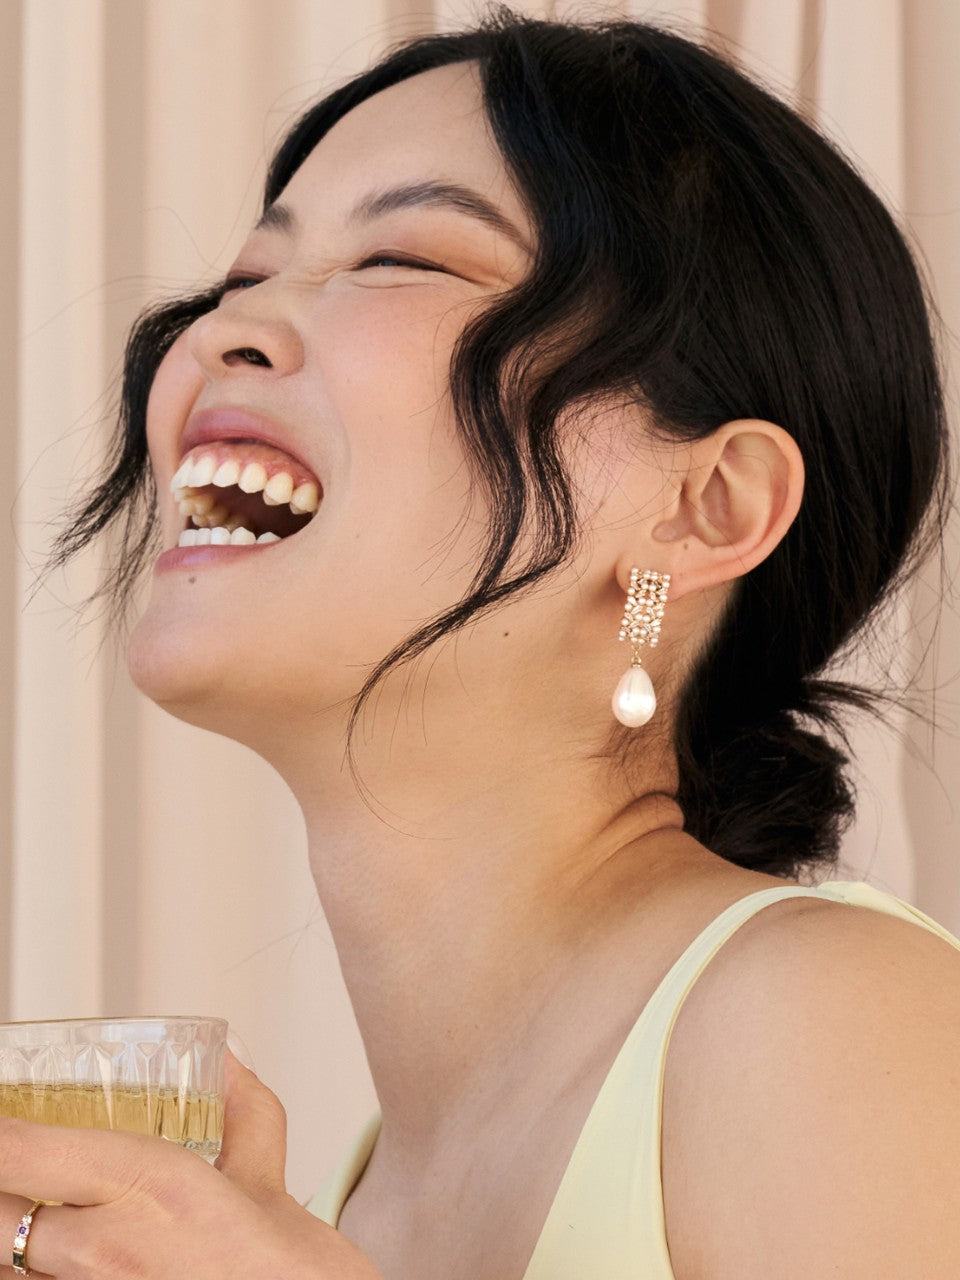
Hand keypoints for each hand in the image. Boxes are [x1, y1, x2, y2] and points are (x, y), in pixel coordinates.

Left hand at [0, 1052, 381, 1277]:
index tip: (0, 1116)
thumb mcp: (268, 1178)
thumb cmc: (288, 1275)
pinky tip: (56, 1254)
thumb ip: (243, 1111)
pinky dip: (35, 1267)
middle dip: (2, 1184)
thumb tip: (227, 1063)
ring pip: (9, 1263)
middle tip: (18, 1163)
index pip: (20, 1150)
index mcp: (151, 1186)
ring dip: (13, 1233)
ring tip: (31, 1208)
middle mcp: (108, 1247)